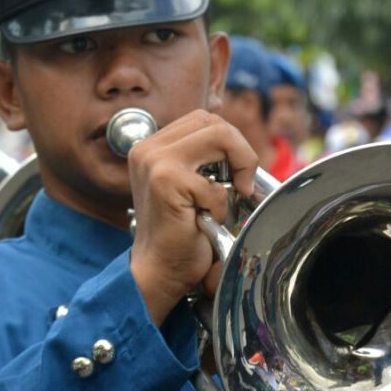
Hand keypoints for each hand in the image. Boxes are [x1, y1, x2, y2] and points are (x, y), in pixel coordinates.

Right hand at [128, 110, 257, 324]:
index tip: (237, 174)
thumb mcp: (191, 185)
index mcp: (152, 147)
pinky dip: (220, 204)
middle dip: (240, 151)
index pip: (203, 120)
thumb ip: (203, 159)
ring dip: (236, 168)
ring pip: (219, 135)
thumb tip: (238, 145)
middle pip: (213, 122)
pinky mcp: (166, 182)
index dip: (230, 143)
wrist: (159, 270)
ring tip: (228, 197)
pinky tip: (207, 220)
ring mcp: (154, 162)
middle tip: (243, 183)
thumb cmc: (179, 233)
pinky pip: (215, 184)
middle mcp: (148, 149)